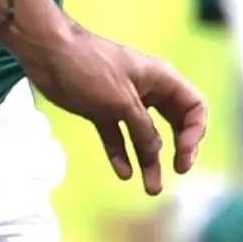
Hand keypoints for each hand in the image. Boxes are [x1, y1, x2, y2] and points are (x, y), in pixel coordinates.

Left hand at [18, 22, 207, 195]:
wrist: (48, 53)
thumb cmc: (89, 67)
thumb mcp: (121, 101)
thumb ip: (143, 129)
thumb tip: (156, 152)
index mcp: (161, 79)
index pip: (194, 107)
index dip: (194, 133)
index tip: (182, 155)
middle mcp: (148, 91)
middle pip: (175, 123)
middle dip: (179, 148)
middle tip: (178, 170)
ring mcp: (124, 102)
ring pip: (145, 136)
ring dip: (149, 161)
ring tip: (151, 188)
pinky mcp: (102, 111)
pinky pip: (118, 137)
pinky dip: (122, 154)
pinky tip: (124, 173)